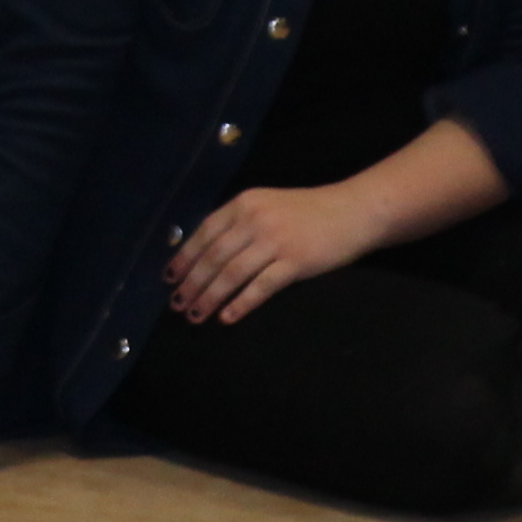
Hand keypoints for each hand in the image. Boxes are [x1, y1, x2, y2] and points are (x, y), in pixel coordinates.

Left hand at [166, 181, 379, 323]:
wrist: (352, 211)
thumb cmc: (306, 211)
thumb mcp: (266, 205)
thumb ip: (239, 222)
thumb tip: (207, 251)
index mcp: (243, 204)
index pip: (204, 232)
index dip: (185, 257)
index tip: (169, 278)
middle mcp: (254, 219)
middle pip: (214, 256)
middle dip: (192, 282)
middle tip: (177, 303)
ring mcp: (274, 241)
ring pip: (232, 273)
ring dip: (210, 297)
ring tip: (195, 314)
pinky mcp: (295, 262)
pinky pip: (260, 287)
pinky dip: (241, 304)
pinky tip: (227, 318)